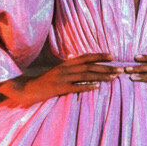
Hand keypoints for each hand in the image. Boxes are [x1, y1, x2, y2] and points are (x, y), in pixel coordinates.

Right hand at [0, 53, 120, 106]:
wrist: (26, 89)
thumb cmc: (43, 83)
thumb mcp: (57, 73)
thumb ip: (70, 70)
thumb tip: (85, 70)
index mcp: (66, 64)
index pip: (86, 57)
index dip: (99, 56)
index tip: (113, 56)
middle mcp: (65, 68)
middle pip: (89, 66)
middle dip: (106, 67)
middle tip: (120, 69)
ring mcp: (61, 78)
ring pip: (85, 75)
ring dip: (101, 76)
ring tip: (114, 78)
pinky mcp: (58, 88)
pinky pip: (75, 87)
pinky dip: (87, 87)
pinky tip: (97, 87)